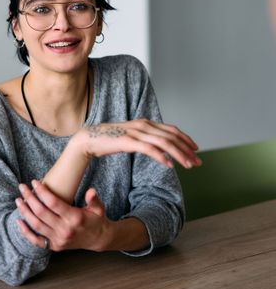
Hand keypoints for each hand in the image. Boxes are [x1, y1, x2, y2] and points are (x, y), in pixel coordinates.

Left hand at [16, 180, 110, 251]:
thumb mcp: (98, 207)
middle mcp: (65, 229)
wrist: (98, 239)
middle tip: (22, 187)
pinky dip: (26, 232)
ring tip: (18, 200)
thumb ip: (94, 199)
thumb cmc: (96, 219)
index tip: (34, 182)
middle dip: (29, 198)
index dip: (42, 192)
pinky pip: (36, 241)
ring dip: (25, 212)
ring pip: (36, 225)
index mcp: (75, 217)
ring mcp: (58, 239)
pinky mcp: (54, 246)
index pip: (53, 203)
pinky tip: (19, 221)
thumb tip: (91, 191)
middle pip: (41, 212)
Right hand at [71, 119, 200, 169]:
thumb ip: (147, 140)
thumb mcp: (133, 138)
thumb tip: (161, 149)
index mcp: (146, 123)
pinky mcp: (128, 141)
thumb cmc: (112, 140)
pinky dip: (161, 157)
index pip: (172, 130)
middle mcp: (144, 125)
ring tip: (188, 165)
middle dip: (187, 149)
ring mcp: (136, 132)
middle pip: (171, 136)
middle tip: (197, 161)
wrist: (91, 139)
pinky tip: (169, 165)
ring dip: (178, 154)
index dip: (185, 139)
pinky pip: (149, 149)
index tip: (195, 149)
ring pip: (164, 143)